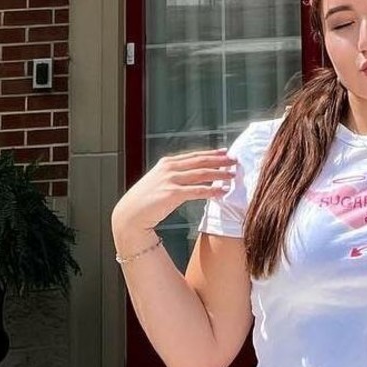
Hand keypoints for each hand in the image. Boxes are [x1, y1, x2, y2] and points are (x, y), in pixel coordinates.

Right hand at [111, 149, 235, 249]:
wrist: (131, 214)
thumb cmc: (146, 201)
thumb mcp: (159, 182)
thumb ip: (175, 176)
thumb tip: (193, 176)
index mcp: (166, 163)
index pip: (194, 156)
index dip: (211, 153)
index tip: (226, 152)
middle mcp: (169, 168)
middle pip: (200, 162)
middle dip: (220, 160)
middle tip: (236, 160)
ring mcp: (170, 180)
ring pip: (201, 174)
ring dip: (220, 174)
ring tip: (233, 175)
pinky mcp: (172, 193)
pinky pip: (198, 190)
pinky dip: (212, 190)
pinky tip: (223, 191)